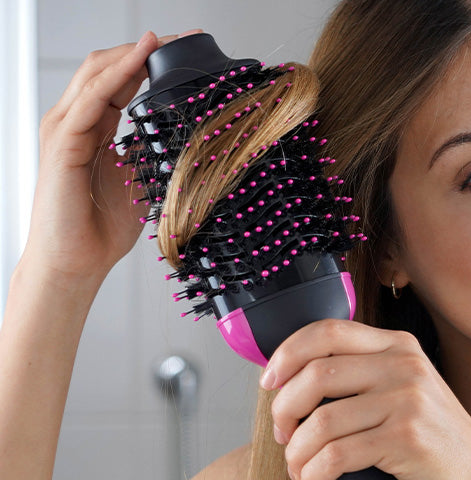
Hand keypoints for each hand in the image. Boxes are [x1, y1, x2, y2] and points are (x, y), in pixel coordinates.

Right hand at [21, 29, 202, 283]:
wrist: (77, 261)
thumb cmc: (103, 227)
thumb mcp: (138, 180)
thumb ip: (149, 151)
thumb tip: (180, 135)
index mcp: (96, 129)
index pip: (121, 81)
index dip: (151, 63)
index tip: (186, 52)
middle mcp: (78, 122)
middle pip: (108, 68)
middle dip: (146, 50)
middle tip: (184, 39)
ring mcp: (66, 129)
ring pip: (97, 74)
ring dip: (133, 54)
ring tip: (167, 40)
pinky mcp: (62, 142)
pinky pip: (90, 99)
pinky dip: (116, 75)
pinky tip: (140, 59)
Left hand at [260, 318, 470, 479]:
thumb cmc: (423, 426)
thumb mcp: (394, 383)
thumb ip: (354, 371)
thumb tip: (289, 378)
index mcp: (393, 343)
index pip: (327, 331)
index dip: (288, 351)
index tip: (269, 378)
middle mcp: (401, 363)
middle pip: (318, 373)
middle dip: (286, 405)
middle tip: (281, 428)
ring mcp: (407, 399)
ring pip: (323, 418)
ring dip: (298, 447)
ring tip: (296, 462)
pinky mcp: (408, 438)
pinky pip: (339, 452)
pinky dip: (315, 469)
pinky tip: (313, 476)